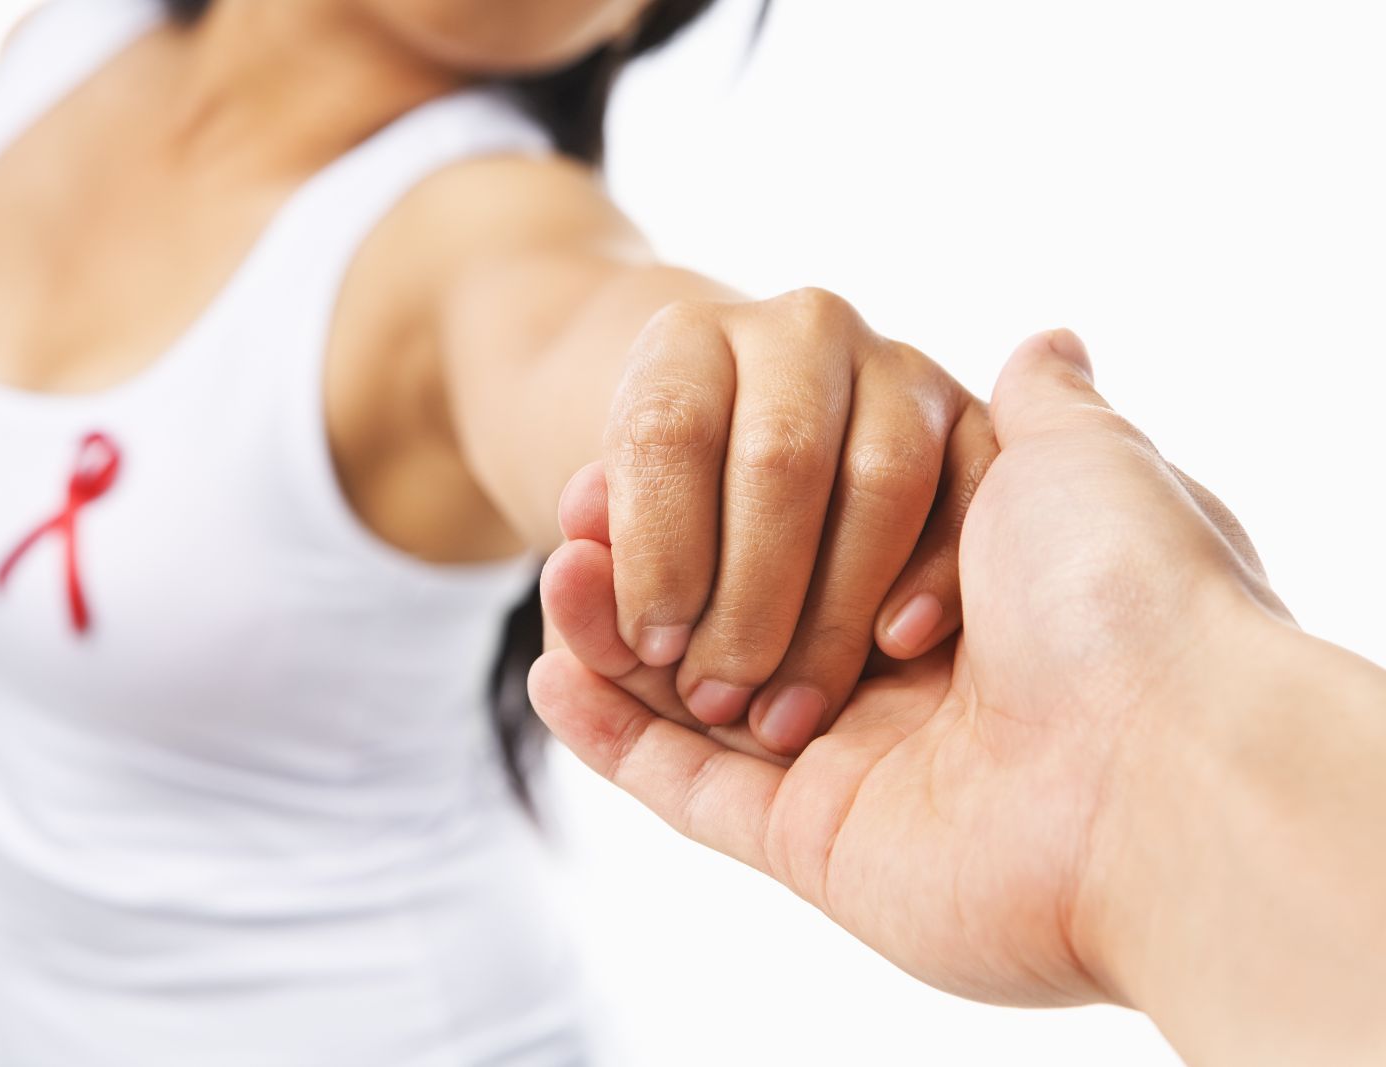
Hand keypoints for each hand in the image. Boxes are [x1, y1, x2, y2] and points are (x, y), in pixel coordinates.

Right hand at [533, 329, 1290, 1006]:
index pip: (796, 522)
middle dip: (657, 559)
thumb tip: (1043, 338)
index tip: (649, 455)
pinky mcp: (806, 841)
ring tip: (563, 573)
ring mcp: (846, 760)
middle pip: (732, 604)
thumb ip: (1032, 406)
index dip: (717, 492)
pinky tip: (553, 668)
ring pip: (693, 691)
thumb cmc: (1120, 598)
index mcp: (948, 584)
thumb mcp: (1076, 459)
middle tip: (585, 516)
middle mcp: (896, 670)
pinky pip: (683, 786)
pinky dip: (609, 733)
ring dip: (616, 632)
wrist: (1160, 770)